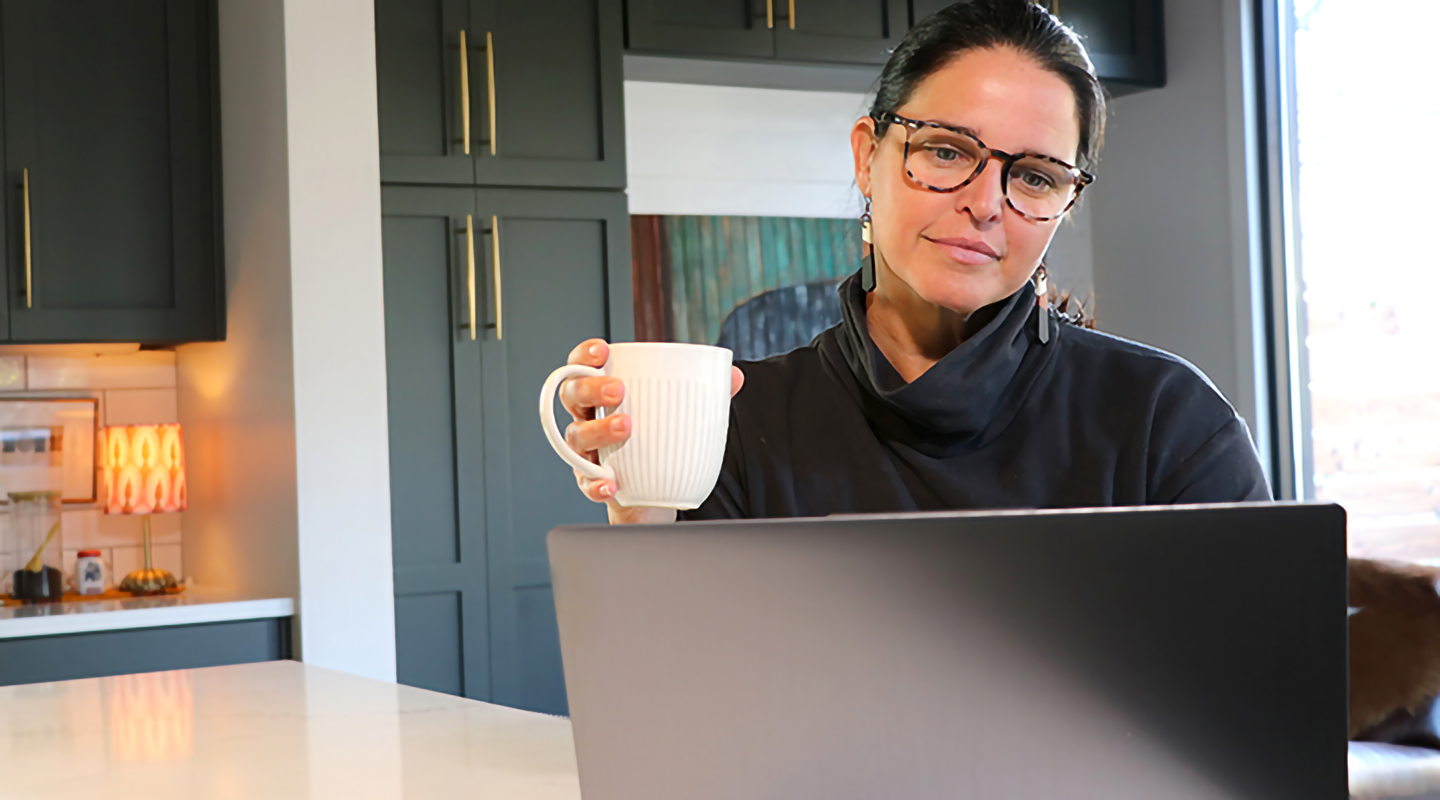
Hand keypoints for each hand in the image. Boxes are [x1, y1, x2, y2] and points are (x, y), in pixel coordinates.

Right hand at [560, 338, 744, 523]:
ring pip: (576, 436)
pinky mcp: (592, 483)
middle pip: (572, 395)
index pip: (583, 367)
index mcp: (603, 395)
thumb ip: (704, 394)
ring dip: (598, 430)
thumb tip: (734, 376)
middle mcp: (587, 419)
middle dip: (590, 388)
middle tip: (618, 390)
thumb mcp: (679, 415)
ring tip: (626, 427)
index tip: (602, 350)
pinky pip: (585, 483)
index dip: (584, 355)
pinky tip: (612, 482)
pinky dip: (596, 483)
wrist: (656, 494)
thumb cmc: (660, 443)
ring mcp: (586, 451)